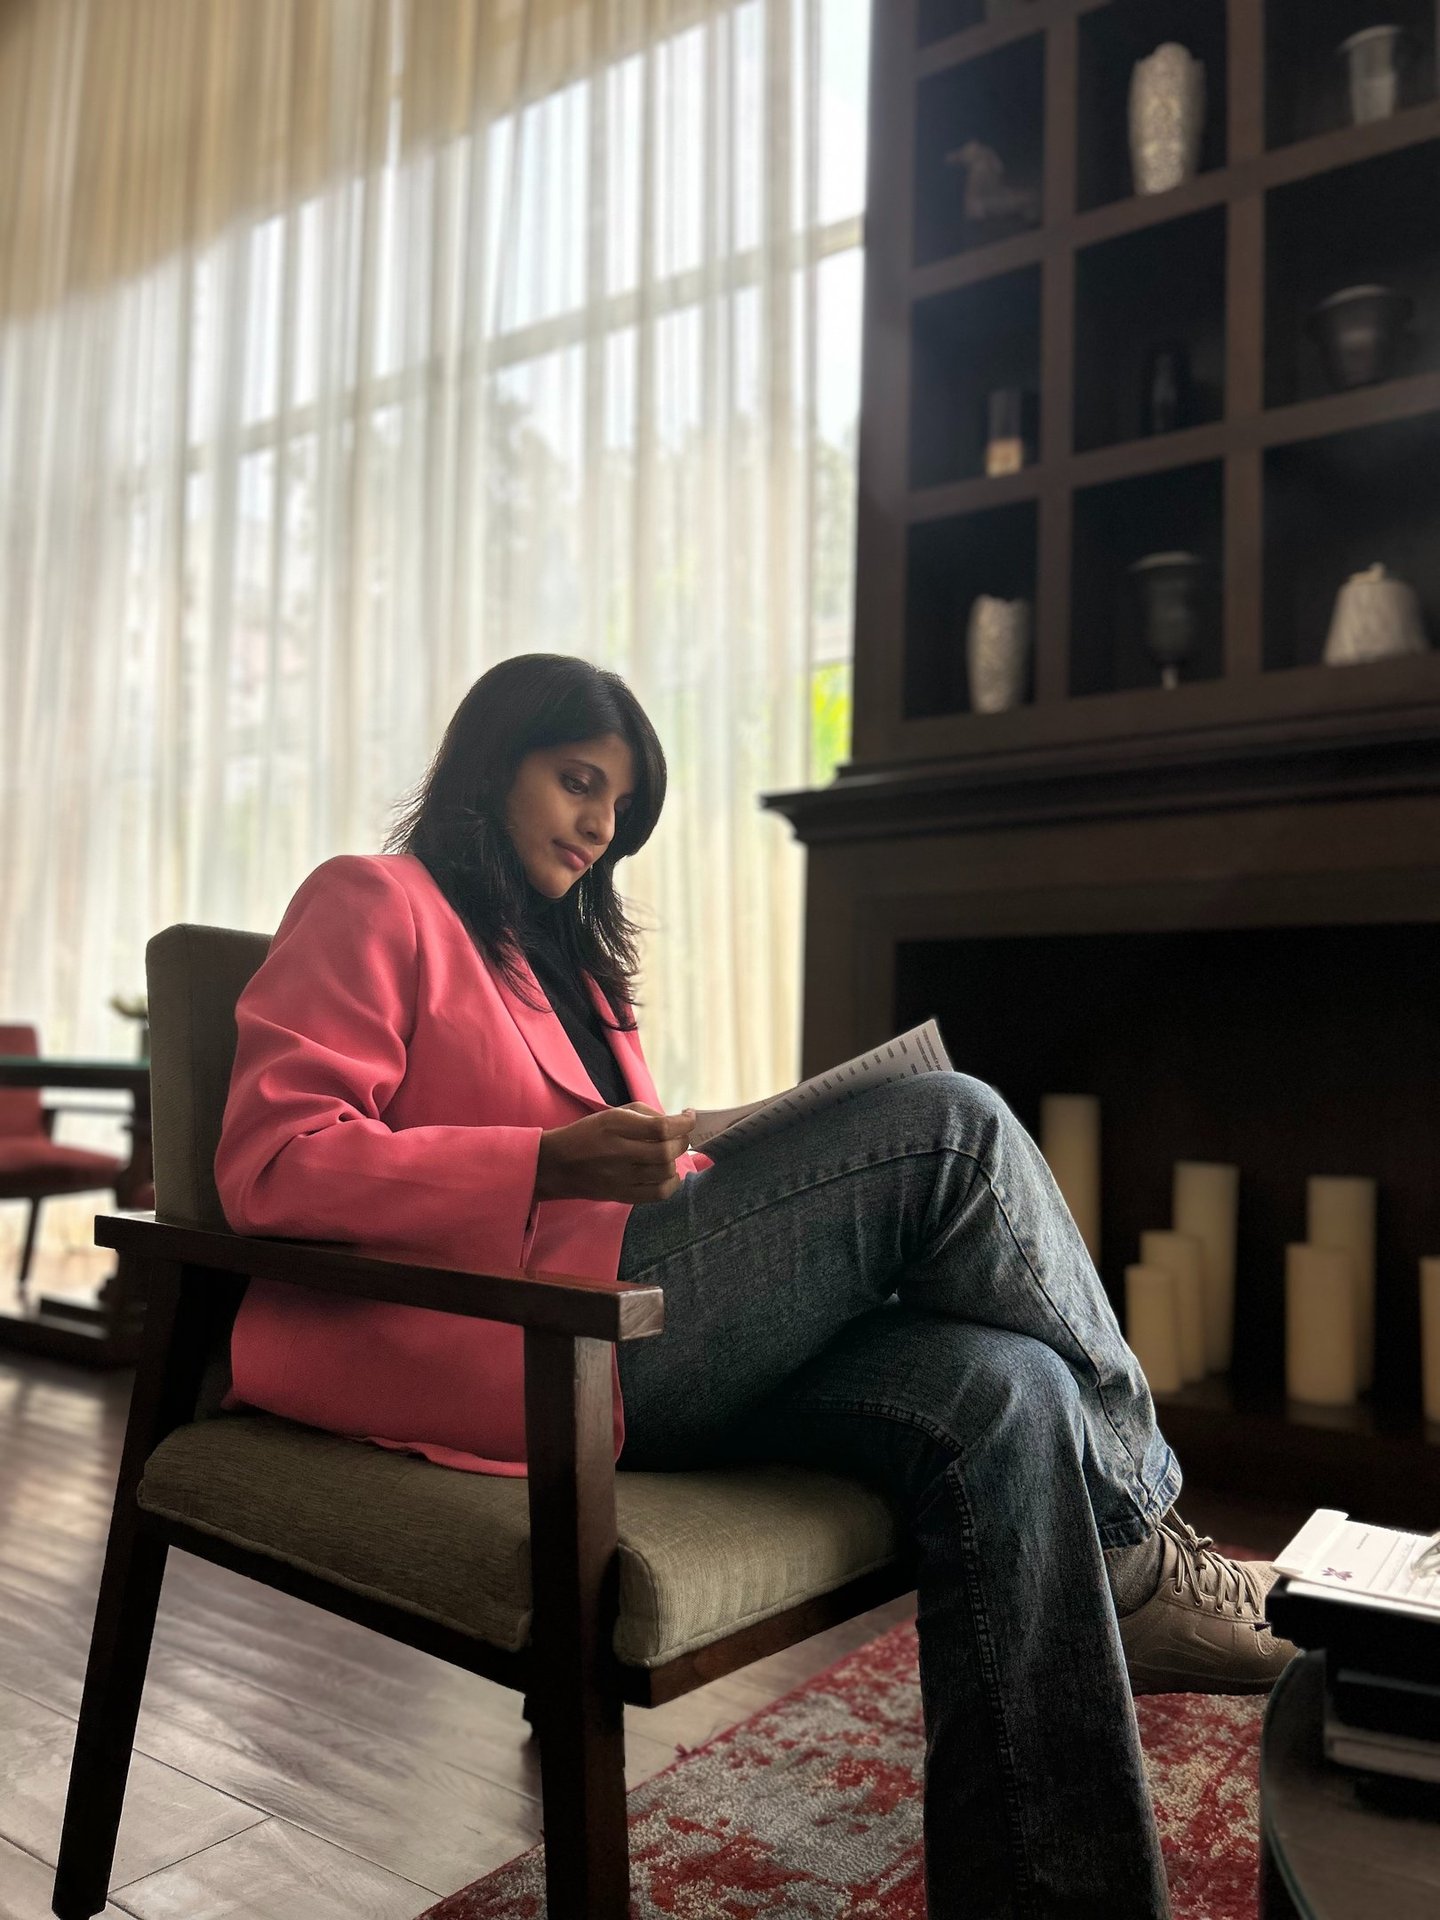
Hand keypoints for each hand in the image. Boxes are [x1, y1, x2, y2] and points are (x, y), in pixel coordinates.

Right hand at [534, 1103, 695, 1205]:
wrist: (556, 1165)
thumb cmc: (588, 1134)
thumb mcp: (612, 1113)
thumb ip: (646, 1114)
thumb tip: (677, 1122)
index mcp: (614, 1125)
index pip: (660, 1127)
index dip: (683, 1123)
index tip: (688, 1117)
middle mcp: (618, 1152)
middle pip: (666, 1151)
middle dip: (682, 1141)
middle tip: (681, 1135)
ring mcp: (620, 1177)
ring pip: (665, 1172)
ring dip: (676, 1160)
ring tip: (671, 1152)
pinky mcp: (621, 1195)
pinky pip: (658, 1194)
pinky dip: (672, 1183)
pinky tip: (668, 1173)